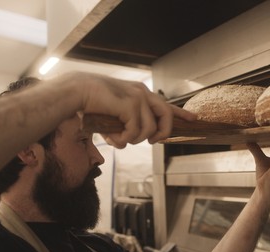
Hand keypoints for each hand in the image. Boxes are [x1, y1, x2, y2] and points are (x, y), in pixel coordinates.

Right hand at [61, 73, 196, 146]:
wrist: (75, 92)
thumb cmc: (91, 104)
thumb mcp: (113, 115)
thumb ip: (125, 126)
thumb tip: (127, 142)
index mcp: (140, 93)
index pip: (166, 104)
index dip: (181, 113)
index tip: (194, 118)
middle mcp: (142, 93)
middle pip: (167, 115)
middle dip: (163, 133)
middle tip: (153, 142)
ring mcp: (138, 98)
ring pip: (148, 130)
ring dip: (133, 140)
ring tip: (119, 138)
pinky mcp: (131, 105)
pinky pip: (135, 132)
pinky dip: (124, 140)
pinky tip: (113, 138)